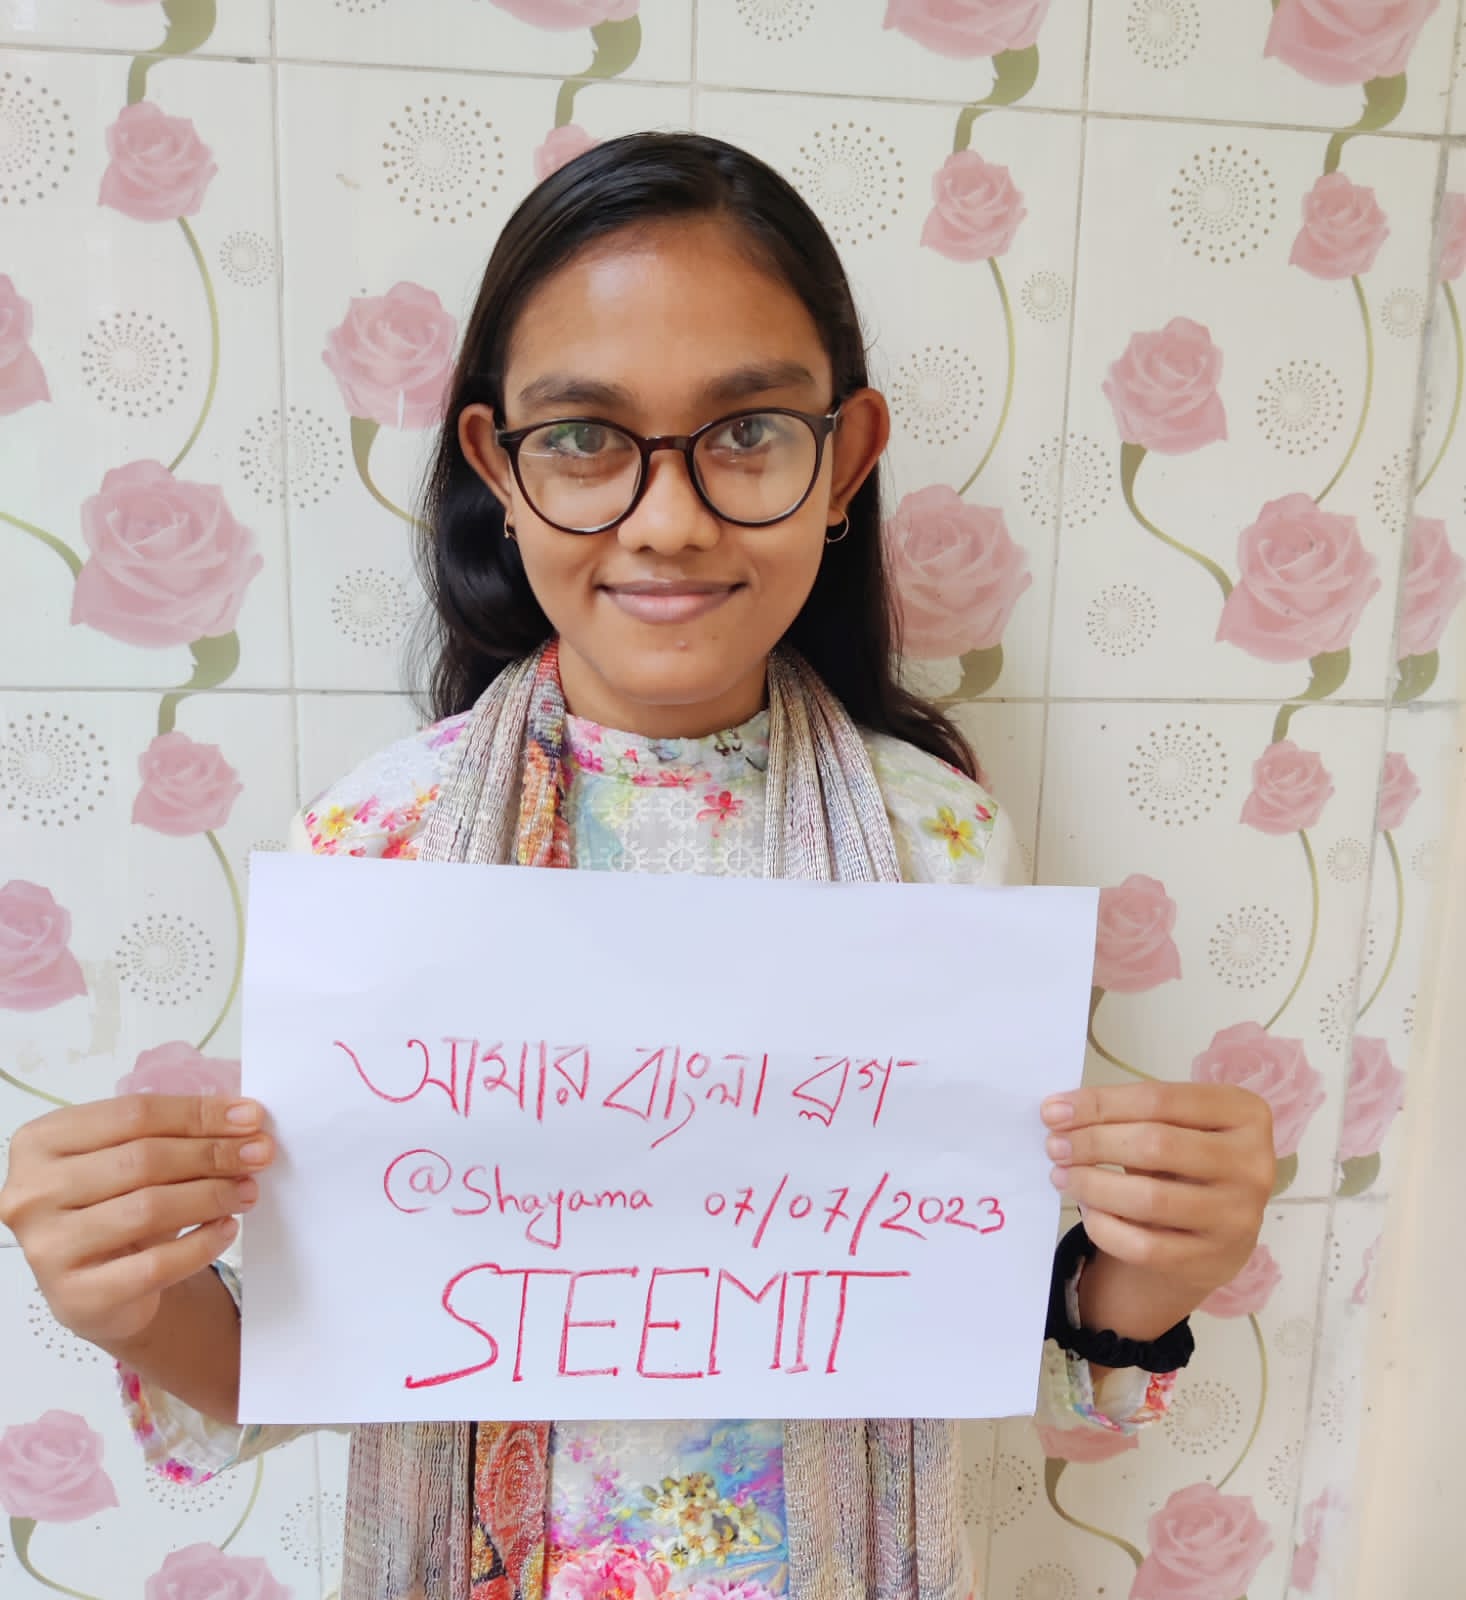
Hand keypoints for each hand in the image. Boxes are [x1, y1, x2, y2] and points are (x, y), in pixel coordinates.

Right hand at [0, 1095, 273, 1350]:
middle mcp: (33, 1193)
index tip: (250, 1117)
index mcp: (41, 1142)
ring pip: (148, 1209)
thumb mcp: (130, 1160)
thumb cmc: (114, 1207)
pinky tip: (226, 1229)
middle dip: (212, 1153)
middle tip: (258, 1154)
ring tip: (247, 1191)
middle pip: (142, 1159)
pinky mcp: (77, 1296)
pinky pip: (155, 1265)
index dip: (198, 1113)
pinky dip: (201, 1244)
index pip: (132, 1114)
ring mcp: (48, 1247)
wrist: (97, 1289)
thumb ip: (173, 1133)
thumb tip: (245, 1118)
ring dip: (212, 1196)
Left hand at [1042, 1082, 1274, 1322]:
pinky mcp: (1214, 1259)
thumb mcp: (1175, 1127)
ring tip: (1062, 1175)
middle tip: (1054, 1145)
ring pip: (1149, 1198)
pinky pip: (1144, 1246)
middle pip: (1155, 1144)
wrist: (1216, 1236)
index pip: (1159, 1098)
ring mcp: (1238, 1216)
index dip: (1100, 1103)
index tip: (1053, 1110)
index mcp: (1244, 1113)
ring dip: (1093, 1184)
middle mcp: (1252, 1164)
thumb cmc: (1186, 1164)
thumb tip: (1059, 1112)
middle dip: (1092, 1142)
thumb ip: (1129, 1115)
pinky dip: (1105, 1227)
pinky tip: (1087, 1210)